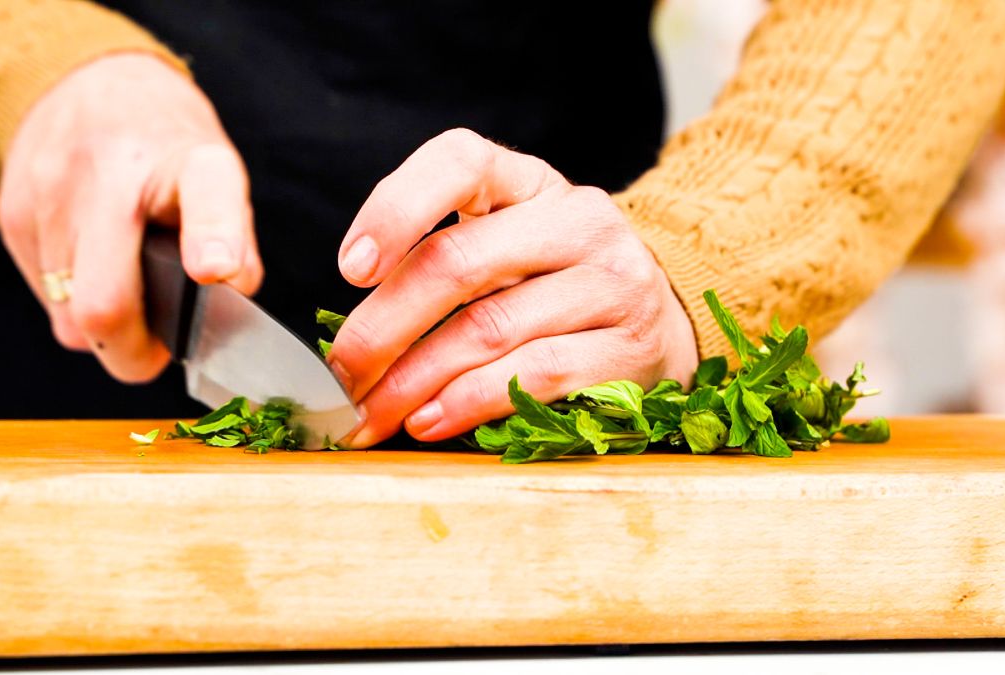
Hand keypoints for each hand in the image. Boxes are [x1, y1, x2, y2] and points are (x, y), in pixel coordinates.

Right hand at [0, 53, 261, 381]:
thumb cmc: (168, 152)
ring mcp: (53, 193)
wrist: (89, 85)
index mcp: (189, 161)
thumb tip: (227, 301)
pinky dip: (73, 302)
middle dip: (132, 351)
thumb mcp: (219, 181)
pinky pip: (46, 296)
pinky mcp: (13, 213)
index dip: (213, 237)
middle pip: (104, 302)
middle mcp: (114, 172)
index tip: (214, 269)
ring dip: (104, 326)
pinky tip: (94, 268)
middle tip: (155, 352)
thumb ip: (236, 245)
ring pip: (70, 315)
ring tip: (129, 293)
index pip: (205, 195)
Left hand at [330, 128, 698, 446]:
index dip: (396, 208)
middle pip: (458, 262)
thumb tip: (352, 339)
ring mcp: (611, 281)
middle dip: (382, 326)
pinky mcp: (629, 346)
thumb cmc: (556, 284)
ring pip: (488, 328)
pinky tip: (429, 421)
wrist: (662, 319)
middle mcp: (578, 218)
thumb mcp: (507, 246)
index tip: (350, 269)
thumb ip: (439, 264)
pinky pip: (533, 375)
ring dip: (414, 380)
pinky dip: (469, 403)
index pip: (461, 161)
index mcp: (531, 181)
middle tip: (342, 373)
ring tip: (373, 411)